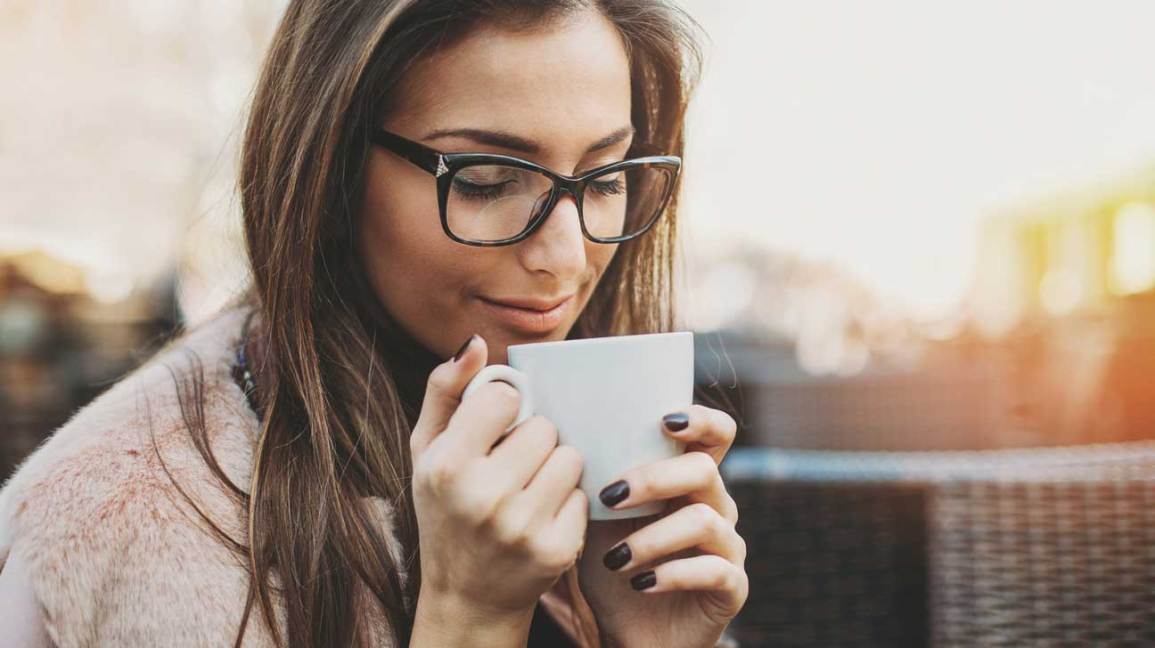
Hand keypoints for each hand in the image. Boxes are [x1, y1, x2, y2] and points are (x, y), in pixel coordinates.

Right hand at [409, 335, 587, 645]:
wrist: (465, 594)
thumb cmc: (444, 508)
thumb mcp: (426, 450)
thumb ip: (446, 390)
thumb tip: (476, 341)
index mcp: (447, 465)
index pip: (504, 398)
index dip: (503, 410)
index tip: (493, 430)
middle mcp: (483, 497)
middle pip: (543, 428)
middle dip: (532, 441)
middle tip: (511, 466)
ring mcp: (522, 527)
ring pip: (570, 457)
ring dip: (555, 467)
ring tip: (528, 488)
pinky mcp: (556, 550)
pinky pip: (584, 495)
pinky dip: (568, 502)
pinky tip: (542, 516)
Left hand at [578, 405, 746, 647]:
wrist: (628, 632)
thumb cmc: (615, 568)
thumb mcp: (599, 521)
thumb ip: (599, 483)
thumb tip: (565, 440)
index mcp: (690, 482)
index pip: (716, 435)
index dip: (700, 419)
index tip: (663, 421)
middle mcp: (717, 507)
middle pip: (703, 469)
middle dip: (653, 478)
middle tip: (610, 497)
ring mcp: (728, 547)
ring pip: (703, 520)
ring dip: (652, 537)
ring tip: (616, 559)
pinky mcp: (732, 588)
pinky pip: (714, 570)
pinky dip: (672, 574)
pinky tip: (641, 583)